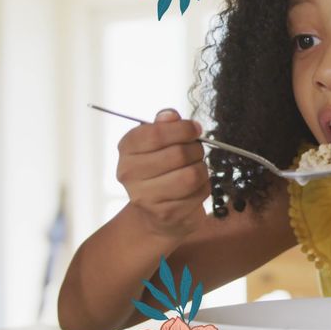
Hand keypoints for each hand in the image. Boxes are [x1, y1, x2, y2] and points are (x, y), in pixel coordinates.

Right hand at [116, 109, 208, 244]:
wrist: (153, 213)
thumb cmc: (159, 169)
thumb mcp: (157, 142)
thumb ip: (164, 125)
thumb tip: (170, 115)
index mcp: (126, 149)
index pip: (156, 134)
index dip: (182, 129)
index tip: (195, 129)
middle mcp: (129, 174)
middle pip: (178, 154)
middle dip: (196, 150)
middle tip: (196, 151)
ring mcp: (146, 197)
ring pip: (191, 175)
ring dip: (201, 169)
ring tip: (196, 168)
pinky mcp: (166, 214)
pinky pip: (199, 193)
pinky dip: (204, 187)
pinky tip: (195, 187)